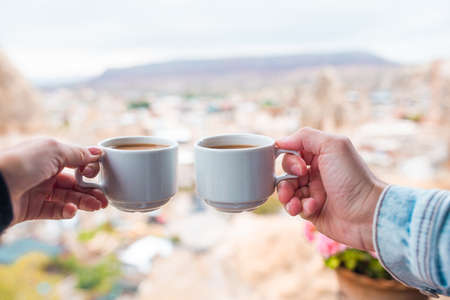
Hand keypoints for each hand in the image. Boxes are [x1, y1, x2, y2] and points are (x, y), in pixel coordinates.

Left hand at [0, 138, 106, 225]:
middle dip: (91, 190)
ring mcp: (38, 191)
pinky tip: (71, 210)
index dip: (88, 168)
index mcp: (49, 155)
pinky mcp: (32, 209)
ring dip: (84, 202)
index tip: (96, 173)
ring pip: (68, 198)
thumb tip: (98, 152)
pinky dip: (66, 211)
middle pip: (74, 183)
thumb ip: (78, 154)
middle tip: (104, 198)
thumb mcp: (54, 151)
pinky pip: (55, 211)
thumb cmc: (22, 163)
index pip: (75, 162)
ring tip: (97, 206)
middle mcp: (44, 172)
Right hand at [276, 128, 385, 250]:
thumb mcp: (332, 146)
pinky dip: (297, 208)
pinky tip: (310, 208)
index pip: (293, 152)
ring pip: (286, 191)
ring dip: (287, 196)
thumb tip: (280, 142)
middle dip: (285, 179)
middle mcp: (316, 173)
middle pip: (286, 172)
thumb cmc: (353, 178)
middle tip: (298, 183)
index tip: (301, 168)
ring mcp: (313, 192)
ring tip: (296, 202)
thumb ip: (305, 136)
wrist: (366, 213)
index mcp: (321, 156)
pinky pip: (293, 207)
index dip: (290, 160)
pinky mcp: (311, 210)